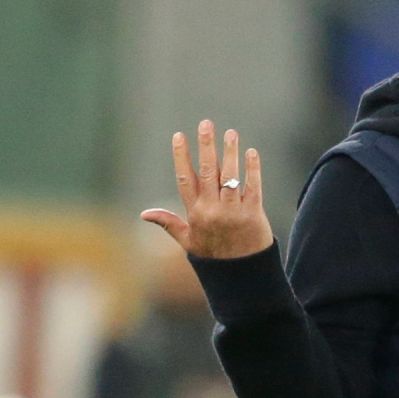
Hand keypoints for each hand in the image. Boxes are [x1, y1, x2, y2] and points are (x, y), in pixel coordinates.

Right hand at [141, 120, 273, 258]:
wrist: (242, 273)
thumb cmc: (213, 255)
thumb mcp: (187, 241)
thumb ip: (169, 223)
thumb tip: (144, 214)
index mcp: (195, 213)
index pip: (185, 178)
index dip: (182, 156)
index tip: (179, 136)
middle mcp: (212, 209)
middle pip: (208, 172)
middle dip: (206, 146)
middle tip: (206, 124)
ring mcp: (233, 211)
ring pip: (231, 176)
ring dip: (230, 153)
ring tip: (230, 133)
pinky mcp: (253, 213)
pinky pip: (253, 186)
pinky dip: (253, 169)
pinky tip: (251, 152)